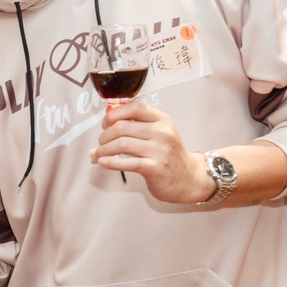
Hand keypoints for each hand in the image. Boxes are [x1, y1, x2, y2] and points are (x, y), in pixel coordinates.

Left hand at [90, 101, 212, 202]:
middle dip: (104, 136)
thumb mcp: (159, 133)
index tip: (105, 124)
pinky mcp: (155, 168)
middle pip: (122, 127)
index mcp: (162, 120)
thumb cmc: (168, 155)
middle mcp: (162, 133)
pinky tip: (103, 162)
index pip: (134, 108)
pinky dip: (110, 162)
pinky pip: (127, 162)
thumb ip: (138, 124)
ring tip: (97, 155)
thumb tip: (108, 119)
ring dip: (103, 150)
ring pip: (121, 144)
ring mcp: (160, 150)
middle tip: (100, 143)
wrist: (189, 178)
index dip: (114, 114)